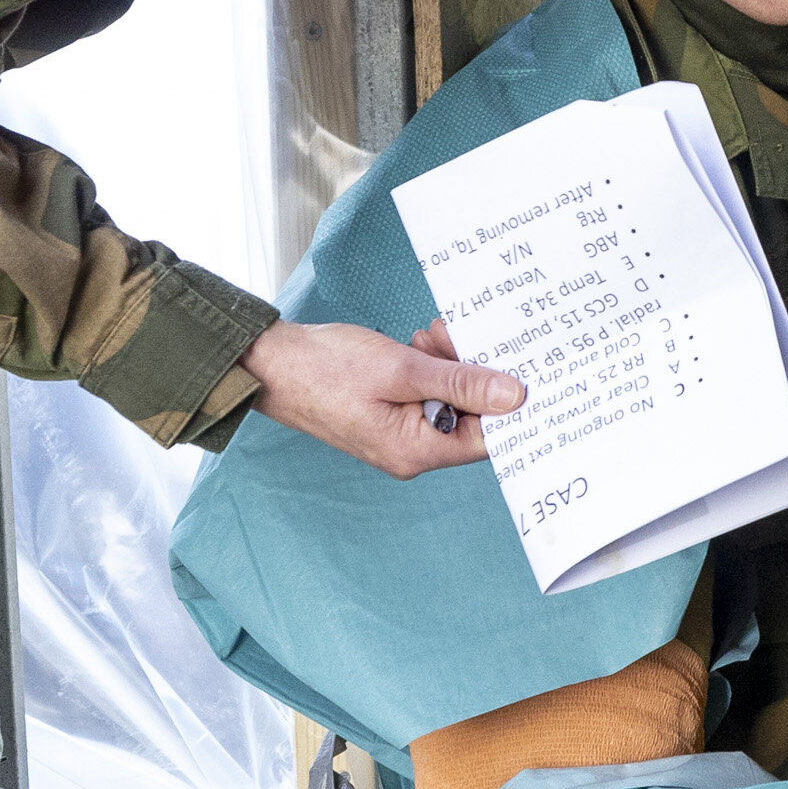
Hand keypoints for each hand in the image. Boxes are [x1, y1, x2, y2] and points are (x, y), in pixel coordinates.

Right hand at [251, 315, 525, 477]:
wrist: (272, 364)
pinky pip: (425, 397)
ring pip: (448, 402)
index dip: (505, 404)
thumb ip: (460, 382)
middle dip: (470, 374)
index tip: (514, 364)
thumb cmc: (326, 368)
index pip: (487, 438)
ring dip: (448, 366)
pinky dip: (429, 369)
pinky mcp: (389, 417)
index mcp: (415, 450)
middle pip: (469, 418)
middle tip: (451, 336)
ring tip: (428, 336)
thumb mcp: (402, 368)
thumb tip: (515, 396)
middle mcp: (410, 452)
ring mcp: (399, 436)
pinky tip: (418, 345)